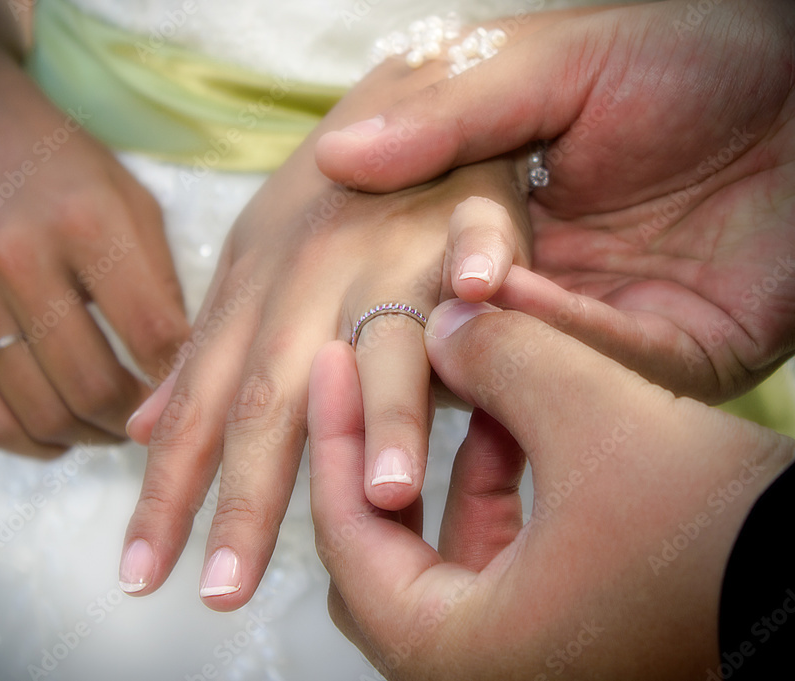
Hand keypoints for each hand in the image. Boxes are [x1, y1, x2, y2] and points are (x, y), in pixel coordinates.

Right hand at [0, 53, 187, 455]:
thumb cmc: (62, 165)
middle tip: (155, 421)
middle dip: (138, 421)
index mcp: (86, 222)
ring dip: (92, 437)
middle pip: (93, 386)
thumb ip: (162, 282)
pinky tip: (63, 433)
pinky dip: (34, 444)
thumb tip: (184, 367)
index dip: (181, 379)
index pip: (151, 333)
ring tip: (115, 426)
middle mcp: (20, 261)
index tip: (195, 393)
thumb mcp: (131, 201)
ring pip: (42, 413)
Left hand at [117, 5, 629, 607]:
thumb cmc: (318, 207)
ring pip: (381, 340)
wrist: (388, 101)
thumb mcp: (245, 277)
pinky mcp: (466, 219)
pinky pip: (478, 243)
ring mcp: (387, 254)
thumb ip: (201, 358)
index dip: (166, 495)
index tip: (139, 574)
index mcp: (251, 305)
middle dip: (246, 499)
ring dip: (383, 415)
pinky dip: (480, 262)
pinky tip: (477, 296)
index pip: (199, 413)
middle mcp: (308, 287)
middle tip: (221, 588)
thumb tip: (140, 430)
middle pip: (272, 400)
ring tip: (377, 496)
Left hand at [309, 300, 793, 679]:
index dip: (332, 434)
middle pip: (378, 554)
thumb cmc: (717, 527)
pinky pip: (496, 563)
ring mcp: (521, 665)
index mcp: (453, 651)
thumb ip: (496, 354)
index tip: (331, 357)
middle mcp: (475, 675)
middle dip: (378, 456)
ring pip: (441, 556)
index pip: (346, 534)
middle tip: (373, 375)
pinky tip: (521, 426)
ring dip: (447, 469)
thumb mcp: (593, 414)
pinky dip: (496, 495)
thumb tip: (434, 321)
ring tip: (472, 386)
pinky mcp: (564, 643)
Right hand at [316, 0, 794, 402]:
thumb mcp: (557, 63)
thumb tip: (335, 155)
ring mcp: (601, 325)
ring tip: (460, 297)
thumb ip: (449, 113)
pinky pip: (607, 366)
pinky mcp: (669, 359)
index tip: (356, 262)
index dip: (393, 272)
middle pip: (458, 333)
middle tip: (395, 315)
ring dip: (485, 341)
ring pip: (523, 365)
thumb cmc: (691, 55)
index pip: (418, 267)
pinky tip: (518, 290)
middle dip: (423, 337)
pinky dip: (564, 335)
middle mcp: (541, 279)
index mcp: (500, 215)